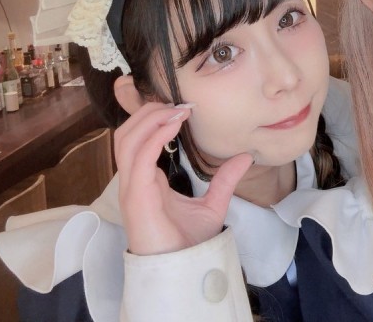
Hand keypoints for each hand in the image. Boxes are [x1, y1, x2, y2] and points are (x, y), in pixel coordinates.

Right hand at [114, 102, 252, 255]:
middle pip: (127, 133)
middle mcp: (134, 180)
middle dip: (149, 111)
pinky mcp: (136, 195)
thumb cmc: (189, 242)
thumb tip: (245, 156)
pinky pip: (139, 157)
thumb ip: (225, 179)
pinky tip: (174, 124)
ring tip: (177, 109)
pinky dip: (154, 135)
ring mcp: (132, 187)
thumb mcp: (212, 204)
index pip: (137, 139)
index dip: (154, 117)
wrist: (183, 269)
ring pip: (126, 139)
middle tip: (179, 103)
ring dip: (150, 118)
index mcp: (146, 179)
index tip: (183, 106)